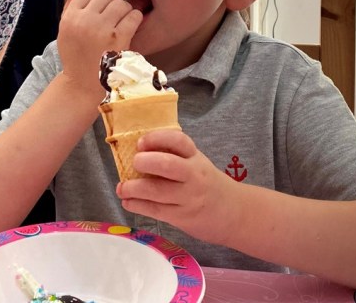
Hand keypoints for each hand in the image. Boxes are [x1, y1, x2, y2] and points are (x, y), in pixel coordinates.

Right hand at [57, 0, 141, 95]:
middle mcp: (85, 20)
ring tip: (123, 19)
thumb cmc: (75, 57)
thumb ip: (68, 8)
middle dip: (113, 2)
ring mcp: (102, 29)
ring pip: (121, 4)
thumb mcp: (65, 32)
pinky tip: (132, 25)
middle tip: (116, 12)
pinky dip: (135, 18)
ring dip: (125, 9)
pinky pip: (133, 17)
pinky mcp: (119, 38)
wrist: (83, 85)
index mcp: (70, 17)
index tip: (104, 5)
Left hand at [116, 130, 232, 244]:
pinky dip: (137, 206)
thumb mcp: (196, 163)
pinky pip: (156, 210)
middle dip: (144, 162)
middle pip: (167, 165)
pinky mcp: (182, 217)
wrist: (233, 213)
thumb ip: (173, 156)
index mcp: (195, 157)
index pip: (178, 141)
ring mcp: (188, 197)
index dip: (156, 139)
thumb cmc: (206, 183)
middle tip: (134, 163)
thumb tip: (136, 151)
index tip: (140, 142)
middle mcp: (193, 175)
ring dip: (133, 188)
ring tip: (122, 188)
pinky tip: (128, 202)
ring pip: (157, 191)